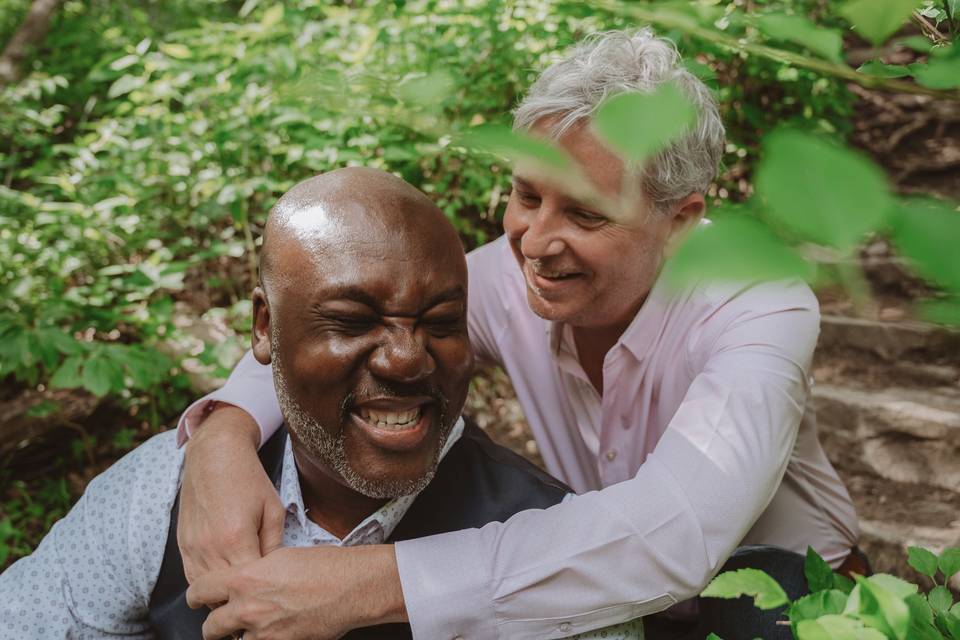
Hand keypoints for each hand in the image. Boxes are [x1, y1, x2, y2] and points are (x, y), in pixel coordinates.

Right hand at [178, 404, 286, 584]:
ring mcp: (192, 548)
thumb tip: (274, 572)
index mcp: (236, 540)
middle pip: (224, 593)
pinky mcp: (183, 545)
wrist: (214, 455)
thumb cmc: (248, 479)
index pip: (248, 585)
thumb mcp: (273, 509)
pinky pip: (192, 577)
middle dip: (241, 600)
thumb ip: (273, 544)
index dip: (261, 595)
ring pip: (204, 591)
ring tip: (240, 597)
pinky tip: (221, 583)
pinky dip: (206, 585)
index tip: (273, 598)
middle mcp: (210, 548)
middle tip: (259, 603)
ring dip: (221, 597)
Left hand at [186, 545, 406, 639]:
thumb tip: (246, 579)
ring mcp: (264, 632)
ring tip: (250, 628)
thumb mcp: (281, 556)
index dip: (196, 596)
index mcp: (245, 579)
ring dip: (239, 636)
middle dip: (214, 625)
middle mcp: (248, 608)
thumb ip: (255, 571)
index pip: (200, 591)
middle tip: (219, 620)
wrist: (351, 587)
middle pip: (211, 627)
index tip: (198, 598)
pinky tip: (273, 632)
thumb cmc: (324, 565)